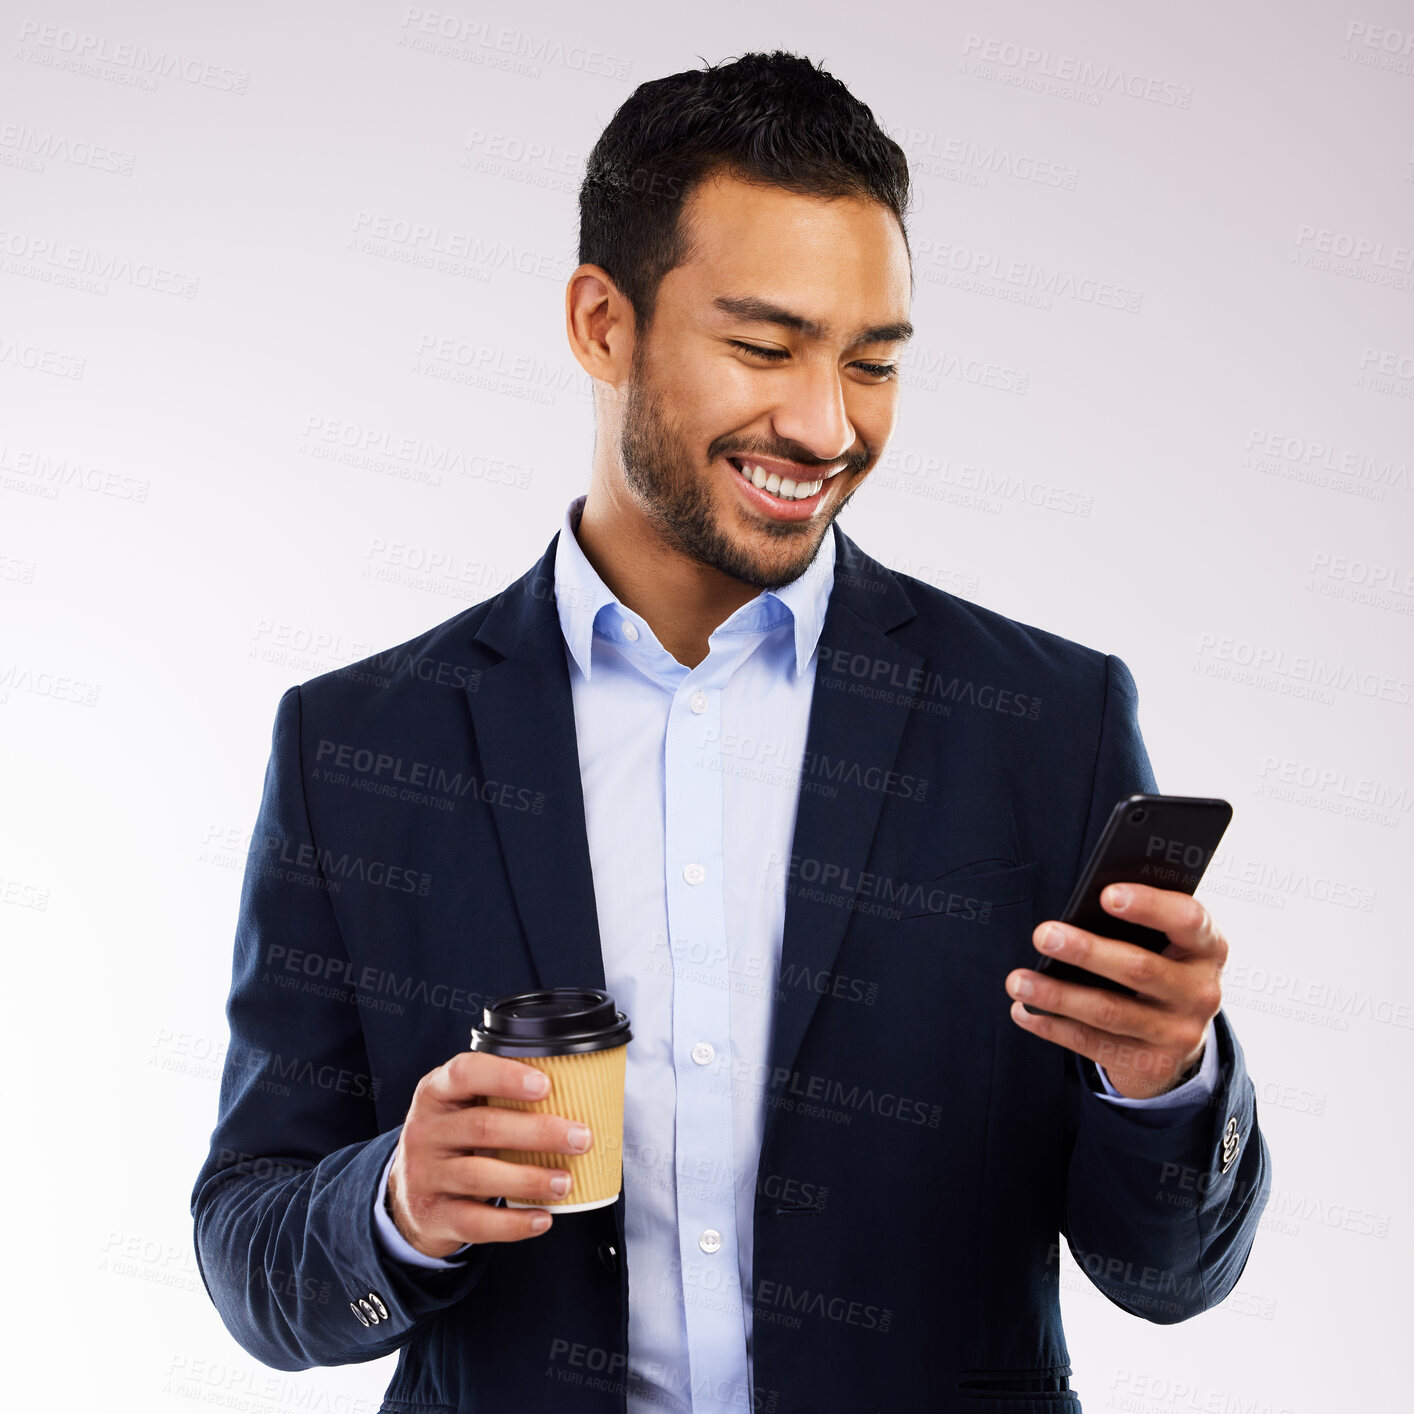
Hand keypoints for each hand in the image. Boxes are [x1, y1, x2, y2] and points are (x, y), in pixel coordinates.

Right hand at [386, 1051, 594, 1256]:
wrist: (408, 1194)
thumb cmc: (454, 1139)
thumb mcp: (463, 1107)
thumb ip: (500, 1096)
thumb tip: (578, 1094)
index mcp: (436, 1092)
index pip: (465, 1073)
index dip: (505, 1076)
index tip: (546, 1085)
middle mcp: (425, 1130)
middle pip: (483, 1126)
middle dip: (539, 1132)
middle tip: (581, 1138)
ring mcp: (425, 1175)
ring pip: (480, 1176)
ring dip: (530, 1179)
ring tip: (565, 1182)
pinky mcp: (433, 1215)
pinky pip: (476, 1221)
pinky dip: (513, 1224)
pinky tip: (543, 1219)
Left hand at [1004, 883, 1226, 1098]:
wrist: (1179, 1036)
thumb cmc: (1159, 965)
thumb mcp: (1165, 942)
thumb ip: (1139, 922)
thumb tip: (1080, 906)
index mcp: (1207, 947)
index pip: (1187, 920)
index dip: (1149, 906)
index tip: (1106, 894)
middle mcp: (1201, 991)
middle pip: (1139, 968)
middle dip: (1086, 951)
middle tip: (1043, 935)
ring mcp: (1179, 1033)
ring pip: (1109, 1011)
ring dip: (1057, 995)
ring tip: (1018, 981)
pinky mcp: (1151, 1063)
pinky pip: (1093, 1043)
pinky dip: (1053, 1026)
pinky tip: (1025, 1012)